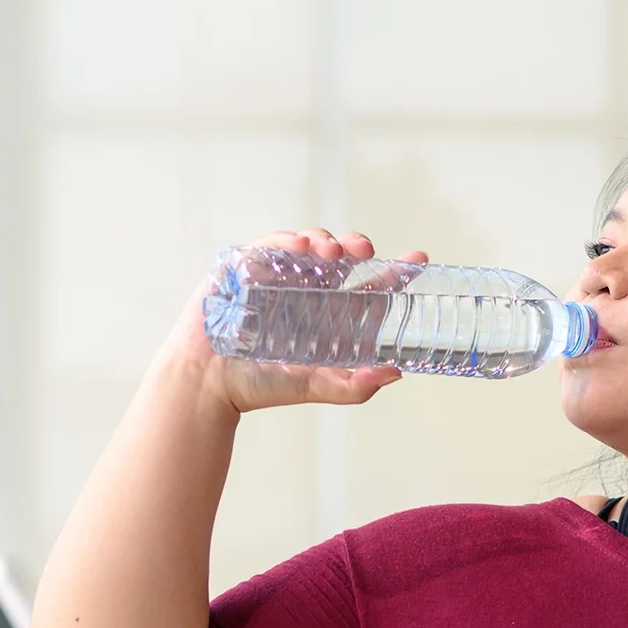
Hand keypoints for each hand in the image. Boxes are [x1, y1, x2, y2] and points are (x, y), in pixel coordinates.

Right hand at [167, 228, 429, 414]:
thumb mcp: (313, 385)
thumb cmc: (258, 385)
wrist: (208, 384)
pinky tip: (303, 247)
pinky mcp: (246, 266)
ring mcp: (276, 275)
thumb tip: (395, 373)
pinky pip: (271, 244)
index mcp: (326, 315)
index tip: (419, 260)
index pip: (366, 287)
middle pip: (341, 258)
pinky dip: (288, 241)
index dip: (393, 273)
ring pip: (309, 245)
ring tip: (335, 250)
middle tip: (367, 250)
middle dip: (357, 247)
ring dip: (326, 241)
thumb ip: (352, 386)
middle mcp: (305, 290)